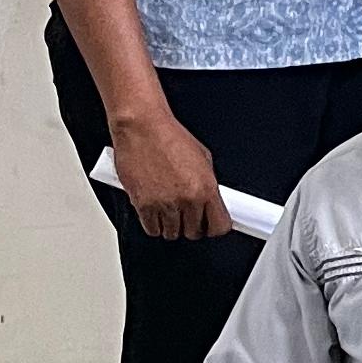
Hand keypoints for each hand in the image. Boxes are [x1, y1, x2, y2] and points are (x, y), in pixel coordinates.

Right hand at [106, 107, 225, 240]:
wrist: (142, 128)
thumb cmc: (169, 137)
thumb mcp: (202, 158)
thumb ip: (207, 184)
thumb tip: (211, 201)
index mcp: (206, 188)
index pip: (219, 226)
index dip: (215, 227)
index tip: (212, 225)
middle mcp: (187, 200)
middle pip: (195, 232)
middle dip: (192, 225)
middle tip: (187, 213)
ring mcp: (165, 205)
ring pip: (172, 233)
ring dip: (172, 225)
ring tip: (170, 208)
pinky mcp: (143, 206)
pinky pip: (152, 229)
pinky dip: (154, 224)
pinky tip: (156, 211)